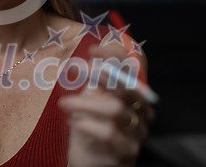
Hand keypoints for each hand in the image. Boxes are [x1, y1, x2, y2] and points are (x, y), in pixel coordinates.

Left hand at [58, 37, 154, 166]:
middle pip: (127, 87)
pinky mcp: (127, 151)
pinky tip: (75, 123)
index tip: (93, 49)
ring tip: (65, 103)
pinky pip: (109, 133)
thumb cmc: (89, 127)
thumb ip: (94, 79)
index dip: (116, 56)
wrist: (88, 161)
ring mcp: (137, 132)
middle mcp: (141, 111)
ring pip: (115, 109)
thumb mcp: (89, 98)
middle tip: (76, 72)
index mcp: (133, 94)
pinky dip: (88, 124)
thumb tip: (91, 54)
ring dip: (85, 103)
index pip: (132, 69)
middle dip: (101, 76)